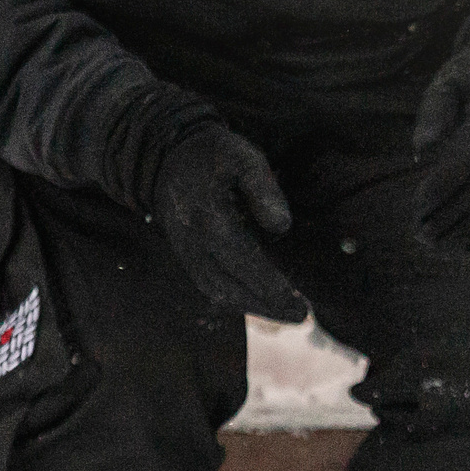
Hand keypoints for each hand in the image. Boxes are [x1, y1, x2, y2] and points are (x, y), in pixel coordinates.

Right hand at [150, 125, 307, 322]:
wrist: (167, 155)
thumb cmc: (214, 155)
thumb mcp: (243, 156)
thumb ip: (264, 188)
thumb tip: (281, 226)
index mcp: (207, 215)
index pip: (241, 260)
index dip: (270, 285)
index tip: (299, 301)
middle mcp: (191, 240)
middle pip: (228, 286)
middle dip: (266, 305)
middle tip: (301, 315)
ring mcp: (185, 250)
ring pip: (216, 291)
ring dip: (253, 307)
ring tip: (287, 313)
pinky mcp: (185, 255)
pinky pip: (208, 285)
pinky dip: (236, 299)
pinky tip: (263, 302)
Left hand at [411, 41, 469, 252]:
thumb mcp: (452, 78)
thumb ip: (434, 110)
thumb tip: (422, 152)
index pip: (469, 158)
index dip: (443, 184)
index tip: (418, 202)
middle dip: (448, 215)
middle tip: (417, 232)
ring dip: (464, 231)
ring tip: (432, 245)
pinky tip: (459, 249)